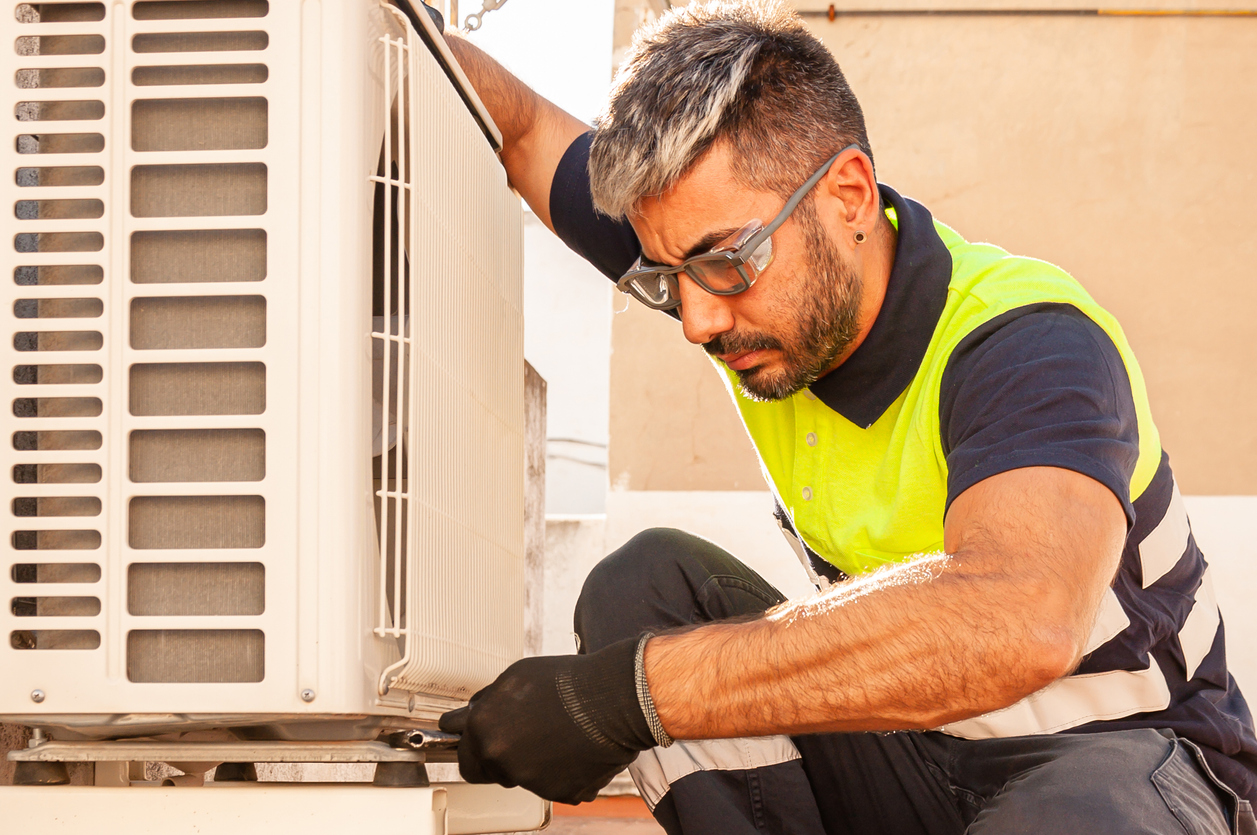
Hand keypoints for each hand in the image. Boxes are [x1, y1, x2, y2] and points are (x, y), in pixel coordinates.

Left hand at [439, 637, 657, 802]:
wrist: (615, 699)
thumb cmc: (568, 682)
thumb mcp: (516, 677)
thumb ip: (488, 702)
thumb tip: (472, 714)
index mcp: (485, 730)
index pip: (461, 751)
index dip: (470, 742)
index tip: (475, 740)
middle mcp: (502, 760)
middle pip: (487, 771)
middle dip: (494, 757)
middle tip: (518, 738)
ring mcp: (531, 781)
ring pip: (521, 777)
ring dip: (530, 762)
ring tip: (556, 733)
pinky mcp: (560, 793)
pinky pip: (552, 785)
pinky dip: (559, 771)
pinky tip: (573, 746)